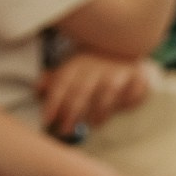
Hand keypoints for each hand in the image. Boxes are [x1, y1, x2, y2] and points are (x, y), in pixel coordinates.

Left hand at [37, 53, 153, 136]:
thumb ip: (54, 81)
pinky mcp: (137, 76)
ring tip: (93, 124)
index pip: (62, 83)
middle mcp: (97, 66)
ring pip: (108, 92)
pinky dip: (127, 103)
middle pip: (82, 91)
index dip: (53, 103)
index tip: (47, 120)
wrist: (124, 44)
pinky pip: (133, 92)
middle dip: (72, 114)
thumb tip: (38, 89)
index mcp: (78, 64)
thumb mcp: (71, 69)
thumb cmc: (92, 66)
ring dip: (99, 111)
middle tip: (66, 131)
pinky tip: (120, 111)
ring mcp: (118, 70)